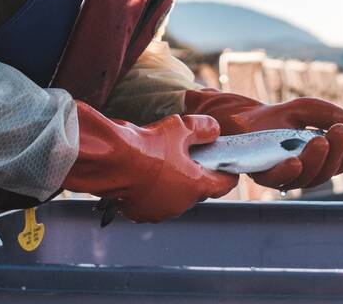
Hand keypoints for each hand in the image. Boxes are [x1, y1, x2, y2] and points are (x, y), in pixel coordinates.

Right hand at [63, 102, 237, 222]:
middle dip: (194, 175)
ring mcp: (159, 212)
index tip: (229, 168)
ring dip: (171, 185)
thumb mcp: (182, 127)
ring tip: (160, 163)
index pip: (223, 185)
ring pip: (173, 197)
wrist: (112, 161)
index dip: (228, 174)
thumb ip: (203, 128)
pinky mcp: (139, 213)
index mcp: (196, 186)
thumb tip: (214, 129)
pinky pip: (151, 203)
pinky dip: (150, 193)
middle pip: (196, 190)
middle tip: (186, 156)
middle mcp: (180, 204)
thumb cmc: (148, 145)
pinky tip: (142, 175)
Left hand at [183, 89, 342, 189]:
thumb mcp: (299, 109)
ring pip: (305, 178)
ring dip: (317, 161)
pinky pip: (275, 179)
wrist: (233, 119)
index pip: (341, 160)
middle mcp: (301, 171)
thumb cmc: (268, 119)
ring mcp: (280, 175)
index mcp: (315, 159)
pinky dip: (287, 172)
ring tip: (322, 140)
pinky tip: (295, 160)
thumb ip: (321, 112)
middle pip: (327, 171)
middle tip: (342, 131)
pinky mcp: (259, 174)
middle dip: (338, 152)